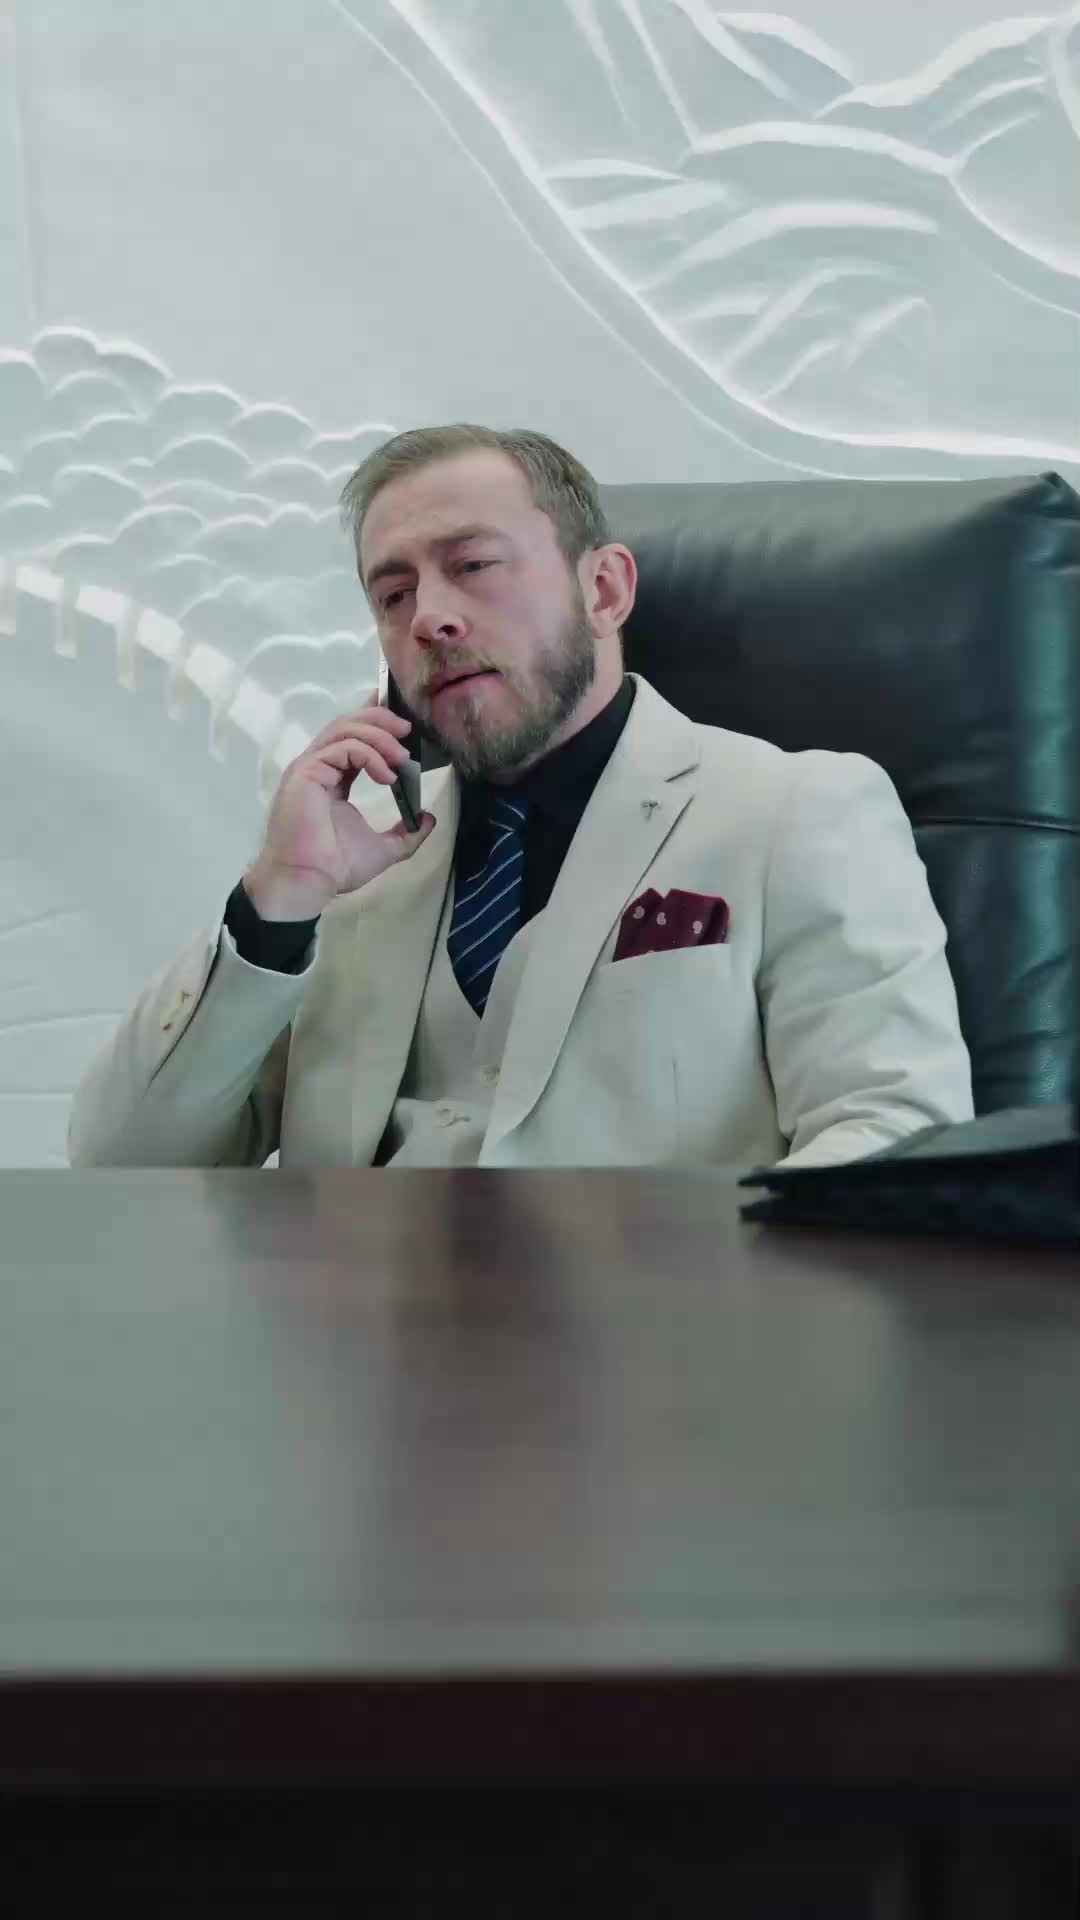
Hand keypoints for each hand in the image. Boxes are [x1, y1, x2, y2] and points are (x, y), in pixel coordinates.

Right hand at [244, 691, 435, 919]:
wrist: (308, 882)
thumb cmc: (335, 867)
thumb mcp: (384, 849)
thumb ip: (406, 833)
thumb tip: (428, 818)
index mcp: (332, 777)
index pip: (352, 737)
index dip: (375, 720)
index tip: (402, 717)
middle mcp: (318, 766)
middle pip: (348, 723)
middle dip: (381, 720)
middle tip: (409, 730)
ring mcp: (309, 766)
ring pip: (344, 728)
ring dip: (379, 736)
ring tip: (403, 756)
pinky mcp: (306, 771)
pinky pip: (342, 748)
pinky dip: (369, 755)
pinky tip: (388, 776)